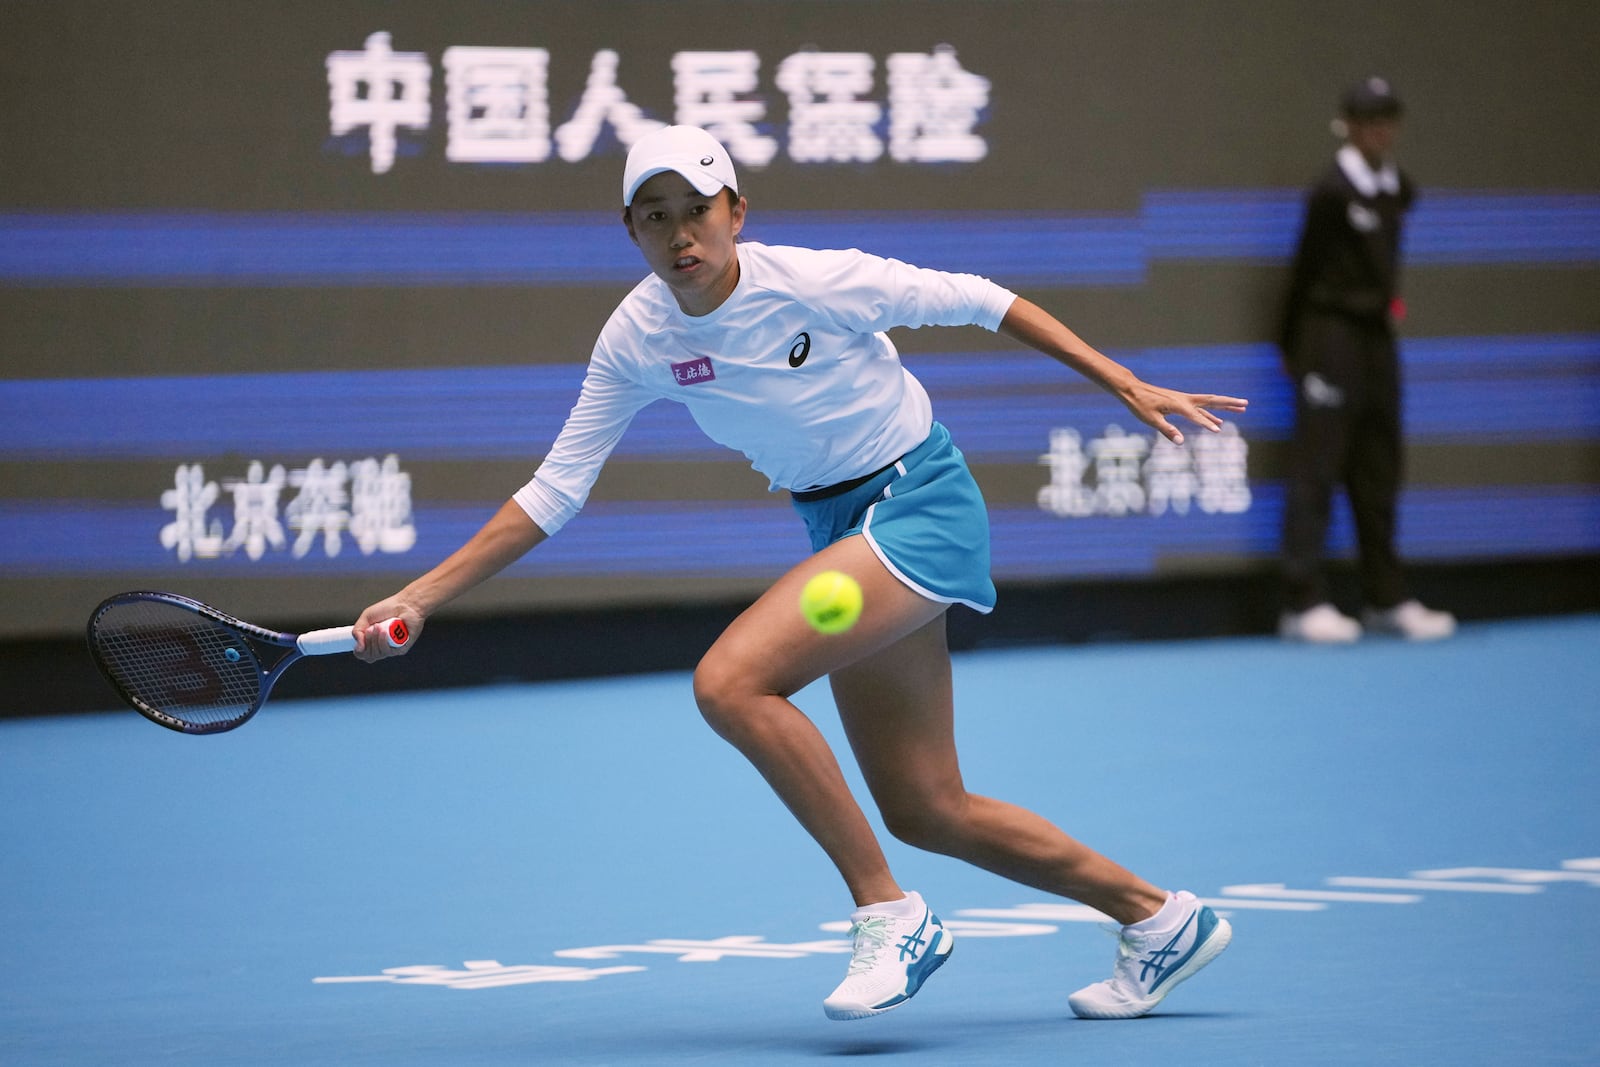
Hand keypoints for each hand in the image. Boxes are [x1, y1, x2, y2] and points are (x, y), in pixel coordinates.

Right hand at [352, 595, 423, 661]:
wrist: (405, 604)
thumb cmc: (388, 609)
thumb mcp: (366, 617)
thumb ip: (357, 632)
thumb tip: (358, 648)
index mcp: (372, 641)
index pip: (362, 655)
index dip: (358, 649)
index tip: (361, 637)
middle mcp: (382, 646)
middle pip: (368, 656)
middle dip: (367, 641)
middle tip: (371, 629)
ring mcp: (391, 648)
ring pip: (377, 654)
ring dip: (375, 639)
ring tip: (379, 626)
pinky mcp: (401, 648)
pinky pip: (388, 652)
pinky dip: (384, 641)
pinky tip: (386, 631)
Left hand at [1122, 383, 1248, 445]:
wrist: (1133, 389)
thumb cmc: (1140, 404)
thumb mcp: (1151, 419)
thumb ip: (1167, 430)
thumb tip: (1180, 441)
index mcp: (1178, 404)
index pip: (1196, 416)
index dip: (1207, 425)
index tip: (1219, 432)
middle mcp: (1185, 400)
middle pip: (1212, 401)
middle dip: (1229, 403)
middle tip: (1246, 404)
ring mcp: (1184, 400)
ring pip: (1210, 402)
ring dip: (1225, 405)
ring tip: (1242, 408)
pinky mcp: (1181, 401)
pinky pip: (1201, 408)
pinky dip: (1211, 413)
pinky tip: (1218, 421)